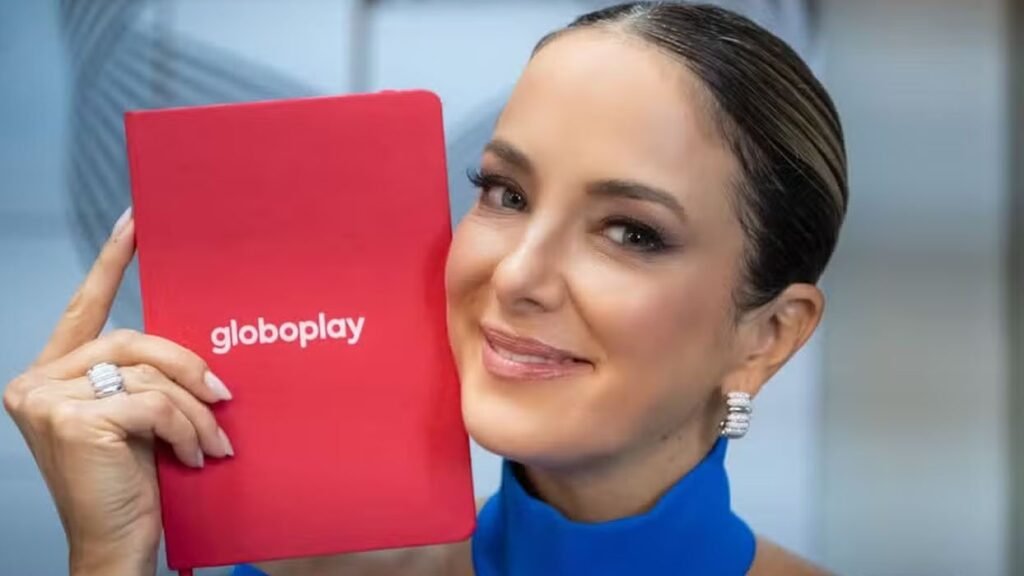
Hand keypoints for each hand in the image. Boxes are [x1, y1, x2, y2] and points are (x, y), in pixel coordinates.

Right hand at [3, 209, 234, 575]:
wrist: (118, 546)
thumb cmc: (130, 487)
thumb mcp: (139, 420)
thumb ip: (146, 378)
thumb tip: (197, 354)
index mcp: (54, 376)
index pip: (85, 309)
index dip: (111, 263)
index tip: (135, 223)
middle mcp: (37, 382)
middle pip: (130, 339)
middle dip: (186, 367)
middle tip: (223, 396)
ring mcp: (47, 400)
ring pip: (146, 373)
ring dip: (193, 409)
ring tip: (213, 442)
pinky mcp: (72, 420)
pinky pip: (152, 402)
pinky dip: (184, 428)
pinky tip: (192, 456)